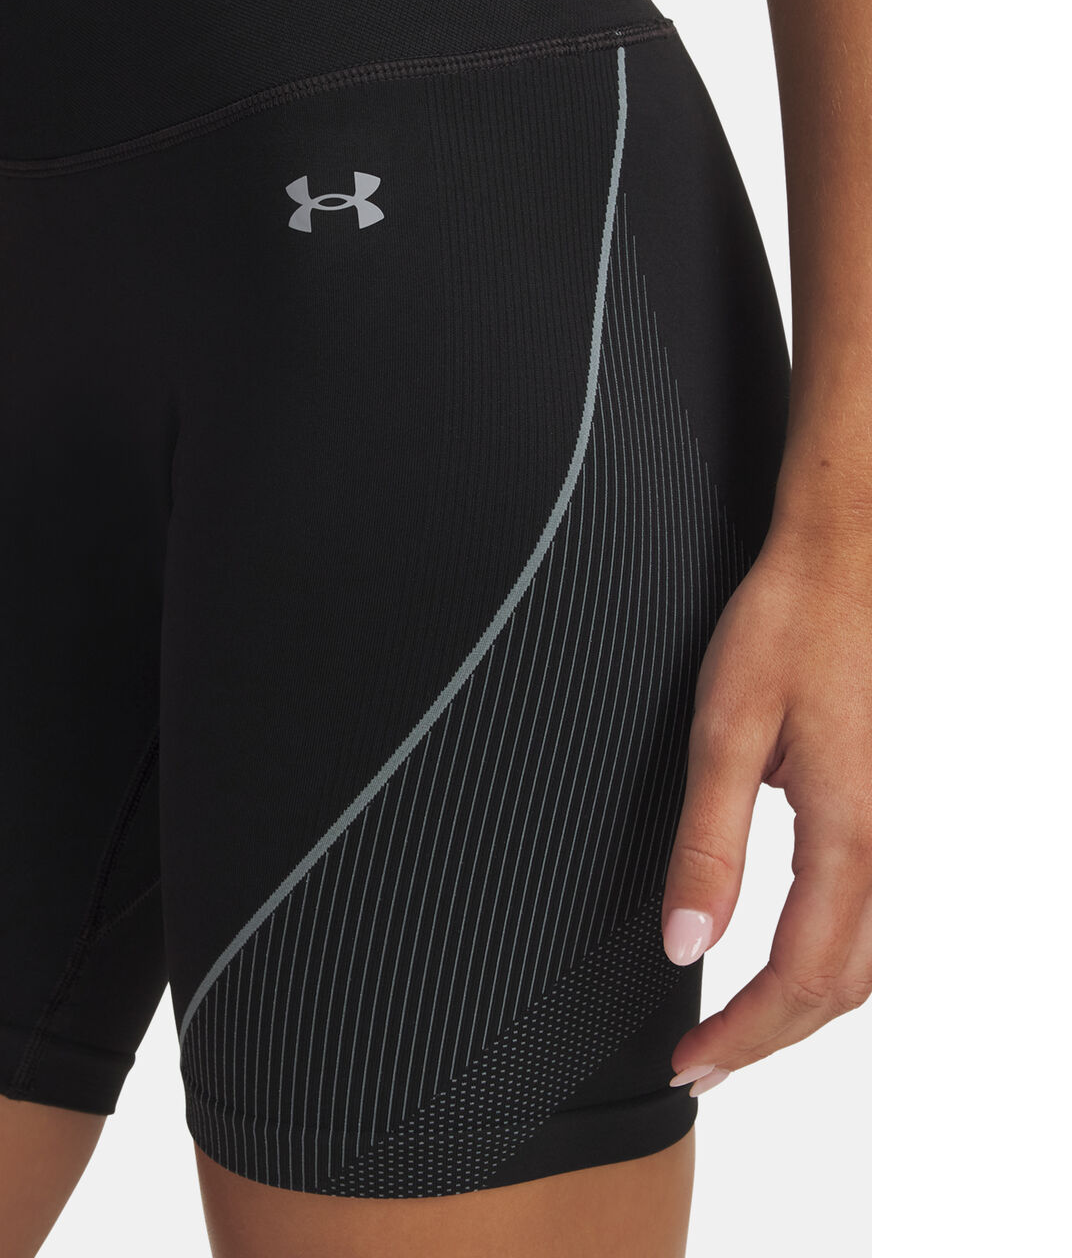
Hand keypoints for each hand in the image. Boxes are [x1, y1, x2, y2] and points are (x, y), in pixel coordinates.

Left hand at [661, 511, 870, 1093]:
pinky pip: (901, 912)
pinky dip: (850, 954)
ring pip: (884, 956)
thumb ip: (707, 845)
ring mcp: (929, 824)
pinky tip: (806, 951)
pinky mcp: (928, 803)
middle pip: (851, 985)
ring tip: (744, 1022)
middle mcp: (910, 841)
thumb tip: (686, 944)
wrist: (862, 552)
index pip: (803, 979)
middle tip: (706, 1059)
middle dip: (775, 1033)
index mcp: (855, 832)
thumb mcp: (724, 730)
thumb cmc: (791, 623)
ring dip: (815, 1002)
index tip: (692, 1064)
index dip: (745, 1036)